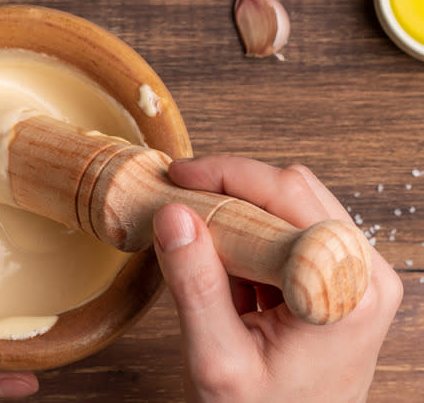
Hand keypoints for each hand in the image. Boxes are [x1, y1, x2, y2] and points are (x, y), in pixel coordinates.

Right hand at [153, 156, 402, 402]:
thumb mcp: (217, 359)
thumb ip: (195, 285)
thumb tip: (173, 215)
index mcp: (346, 293)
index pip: (285, 197)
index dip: (224, 178)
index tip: (176, 178)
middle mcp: (365, 273)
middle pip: (292, 191)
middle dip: (227, 190)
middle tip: (178, 203)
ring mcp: (358, 273)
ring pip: (290, 204)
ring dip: (237, 213)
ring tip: (199, 244)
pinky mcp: (342, 276)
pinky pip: (291, 228)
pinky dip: (249, 234)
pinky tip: (225, 266)